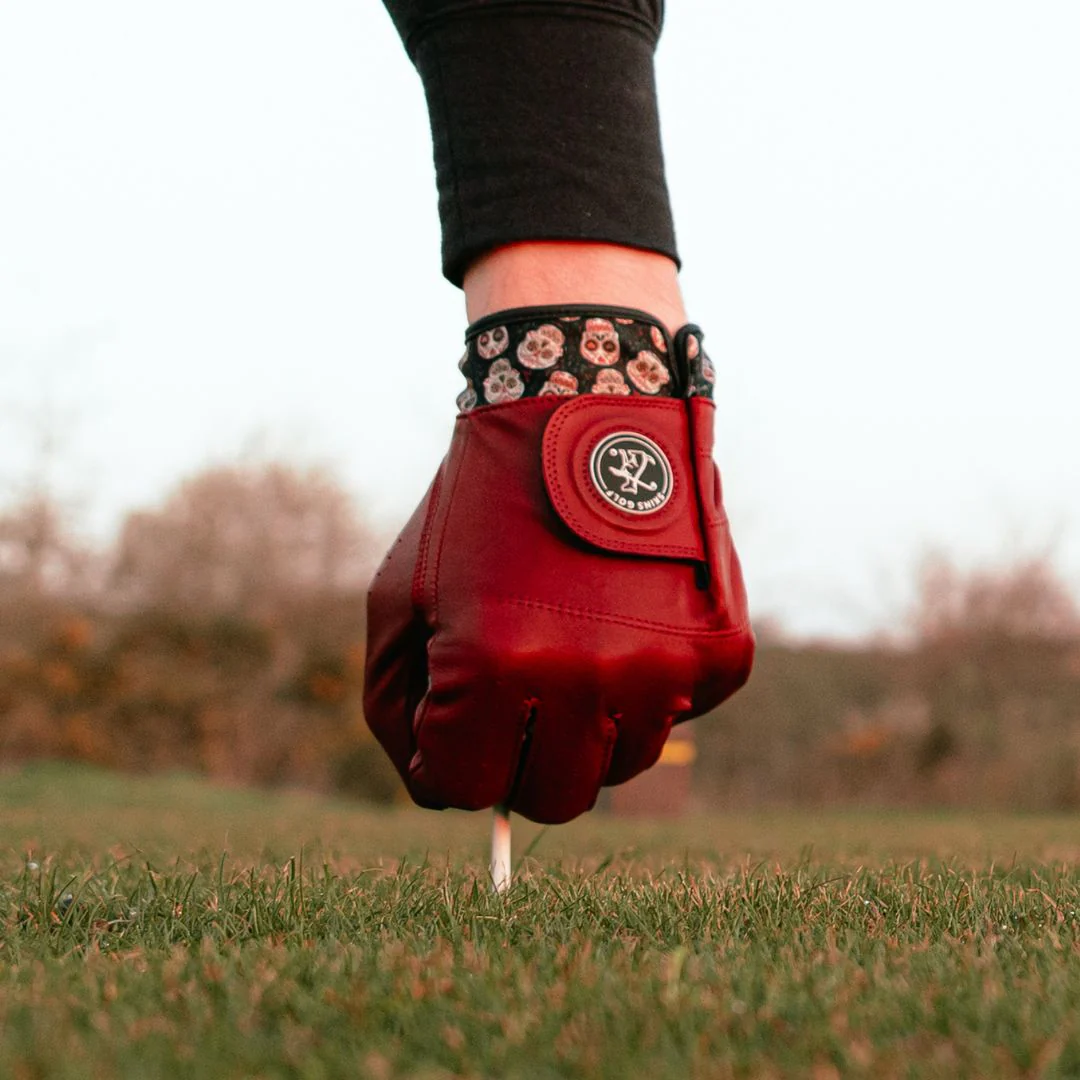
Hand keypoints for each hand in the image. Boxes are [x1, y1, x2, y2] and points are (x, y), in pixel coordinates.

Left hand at [364, 321, 753, 824]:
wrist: (587, 414)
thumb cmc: (479, 512)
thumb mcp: (403, 599)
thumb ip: (400, 711)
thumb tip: (444, 793)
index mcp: (495, 665)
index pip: (467, 788)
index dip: (454, 757)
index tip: (459, 717)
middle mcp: (587, 676)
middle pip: (554, 798)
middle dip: (523, 758)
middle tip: (520, 695)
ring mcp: (664, 665)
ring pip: (622, 766)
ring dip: (590, 725)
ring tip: (576, 645)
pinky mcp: (721, 652)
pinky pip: (677, 717)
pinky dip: (648, 687)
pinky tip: (629, 619)